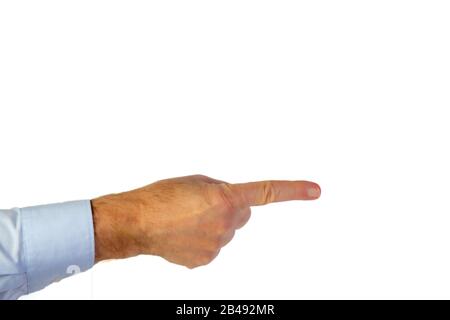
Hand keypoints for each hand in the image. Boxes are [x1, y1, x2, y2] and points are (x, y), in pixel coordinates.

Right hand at [91, 175, 320, 267]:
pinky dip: (201, 241)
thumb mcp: (196, 180)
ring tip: (184, 220)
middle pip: (241, 215)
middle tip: (201, 206)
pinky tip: (182, 234)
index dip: (292, 191)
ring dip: (211, 226)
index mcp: (227, 198)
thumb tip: (229, 201)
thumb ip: (220, 189)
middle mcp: (227, 224)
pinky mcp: (205, 260)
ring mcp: (217, 245)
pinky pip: (211, 247)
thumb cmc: (161, 196)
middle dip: (229, 210)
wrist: (137, 222)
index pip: (266, 193)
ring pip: (224, 232)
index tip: (315, 190)